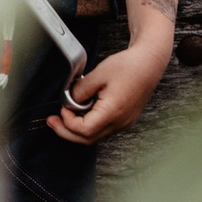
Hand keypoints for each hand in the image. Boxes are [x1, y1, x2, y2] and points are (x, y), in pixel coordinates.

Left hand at [45, 32, 172, 144]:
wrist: (149, 62)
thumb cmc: (128, 66)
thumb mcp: (98, 75)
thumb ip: (80, 91)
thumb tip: (69, 102)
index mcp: (113, 112)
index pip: (84, 130)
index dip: (68, 122)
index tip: (62, 109)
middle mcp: (120, 122)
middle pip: (88, 139)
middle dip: (66, 132)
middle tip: (52, 122)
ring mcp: (124, 123)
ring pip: (95, 136)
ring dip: (78, 129)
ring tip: (65, 115)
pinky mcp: (126, 119)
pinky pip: (104, 129)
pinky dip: (90, 124)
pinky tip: (82, 112)